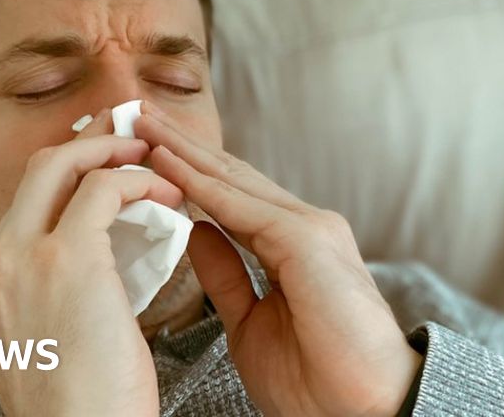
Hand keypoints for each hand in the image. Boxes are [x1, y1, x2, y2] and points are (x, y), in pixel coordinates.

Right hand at [0, 108, 177, 416]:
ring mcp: (21, 256)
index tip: (106, 161)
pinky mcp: (66, 258)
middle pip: (38, 168)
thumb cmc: (79, 402)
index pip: (26, 200)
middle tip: (128, 135)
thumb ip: (50, 284)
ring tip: (154, 161)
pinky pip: (105, 188)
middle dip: (88, 141)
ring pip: (66, 164)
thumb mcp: (44, 333)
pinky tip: (165, 194)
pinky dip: (139, 180)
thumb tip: (93, 249)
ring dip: (116, 153)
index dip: (71, 171)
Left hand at [135, 102, 422, 416]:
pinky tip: (170, 164)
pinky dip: (203, 185)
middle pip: (231, 176)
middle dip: (183, 146)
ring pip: (235, 182)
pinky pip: (244, 208)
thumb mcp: (250, 322)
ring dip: (187, 153)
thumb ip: (226, 274)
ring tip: (146, 124)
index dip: (188, 171)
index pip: (231, 196)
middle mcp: (305, 226)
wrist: (365, 411)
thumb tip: (196, 232)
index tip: (146, 150)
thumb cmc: (317, 378)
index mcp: (293, 246)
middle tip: (138, 115)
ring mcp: (311, 229)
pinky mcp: (309, 241)